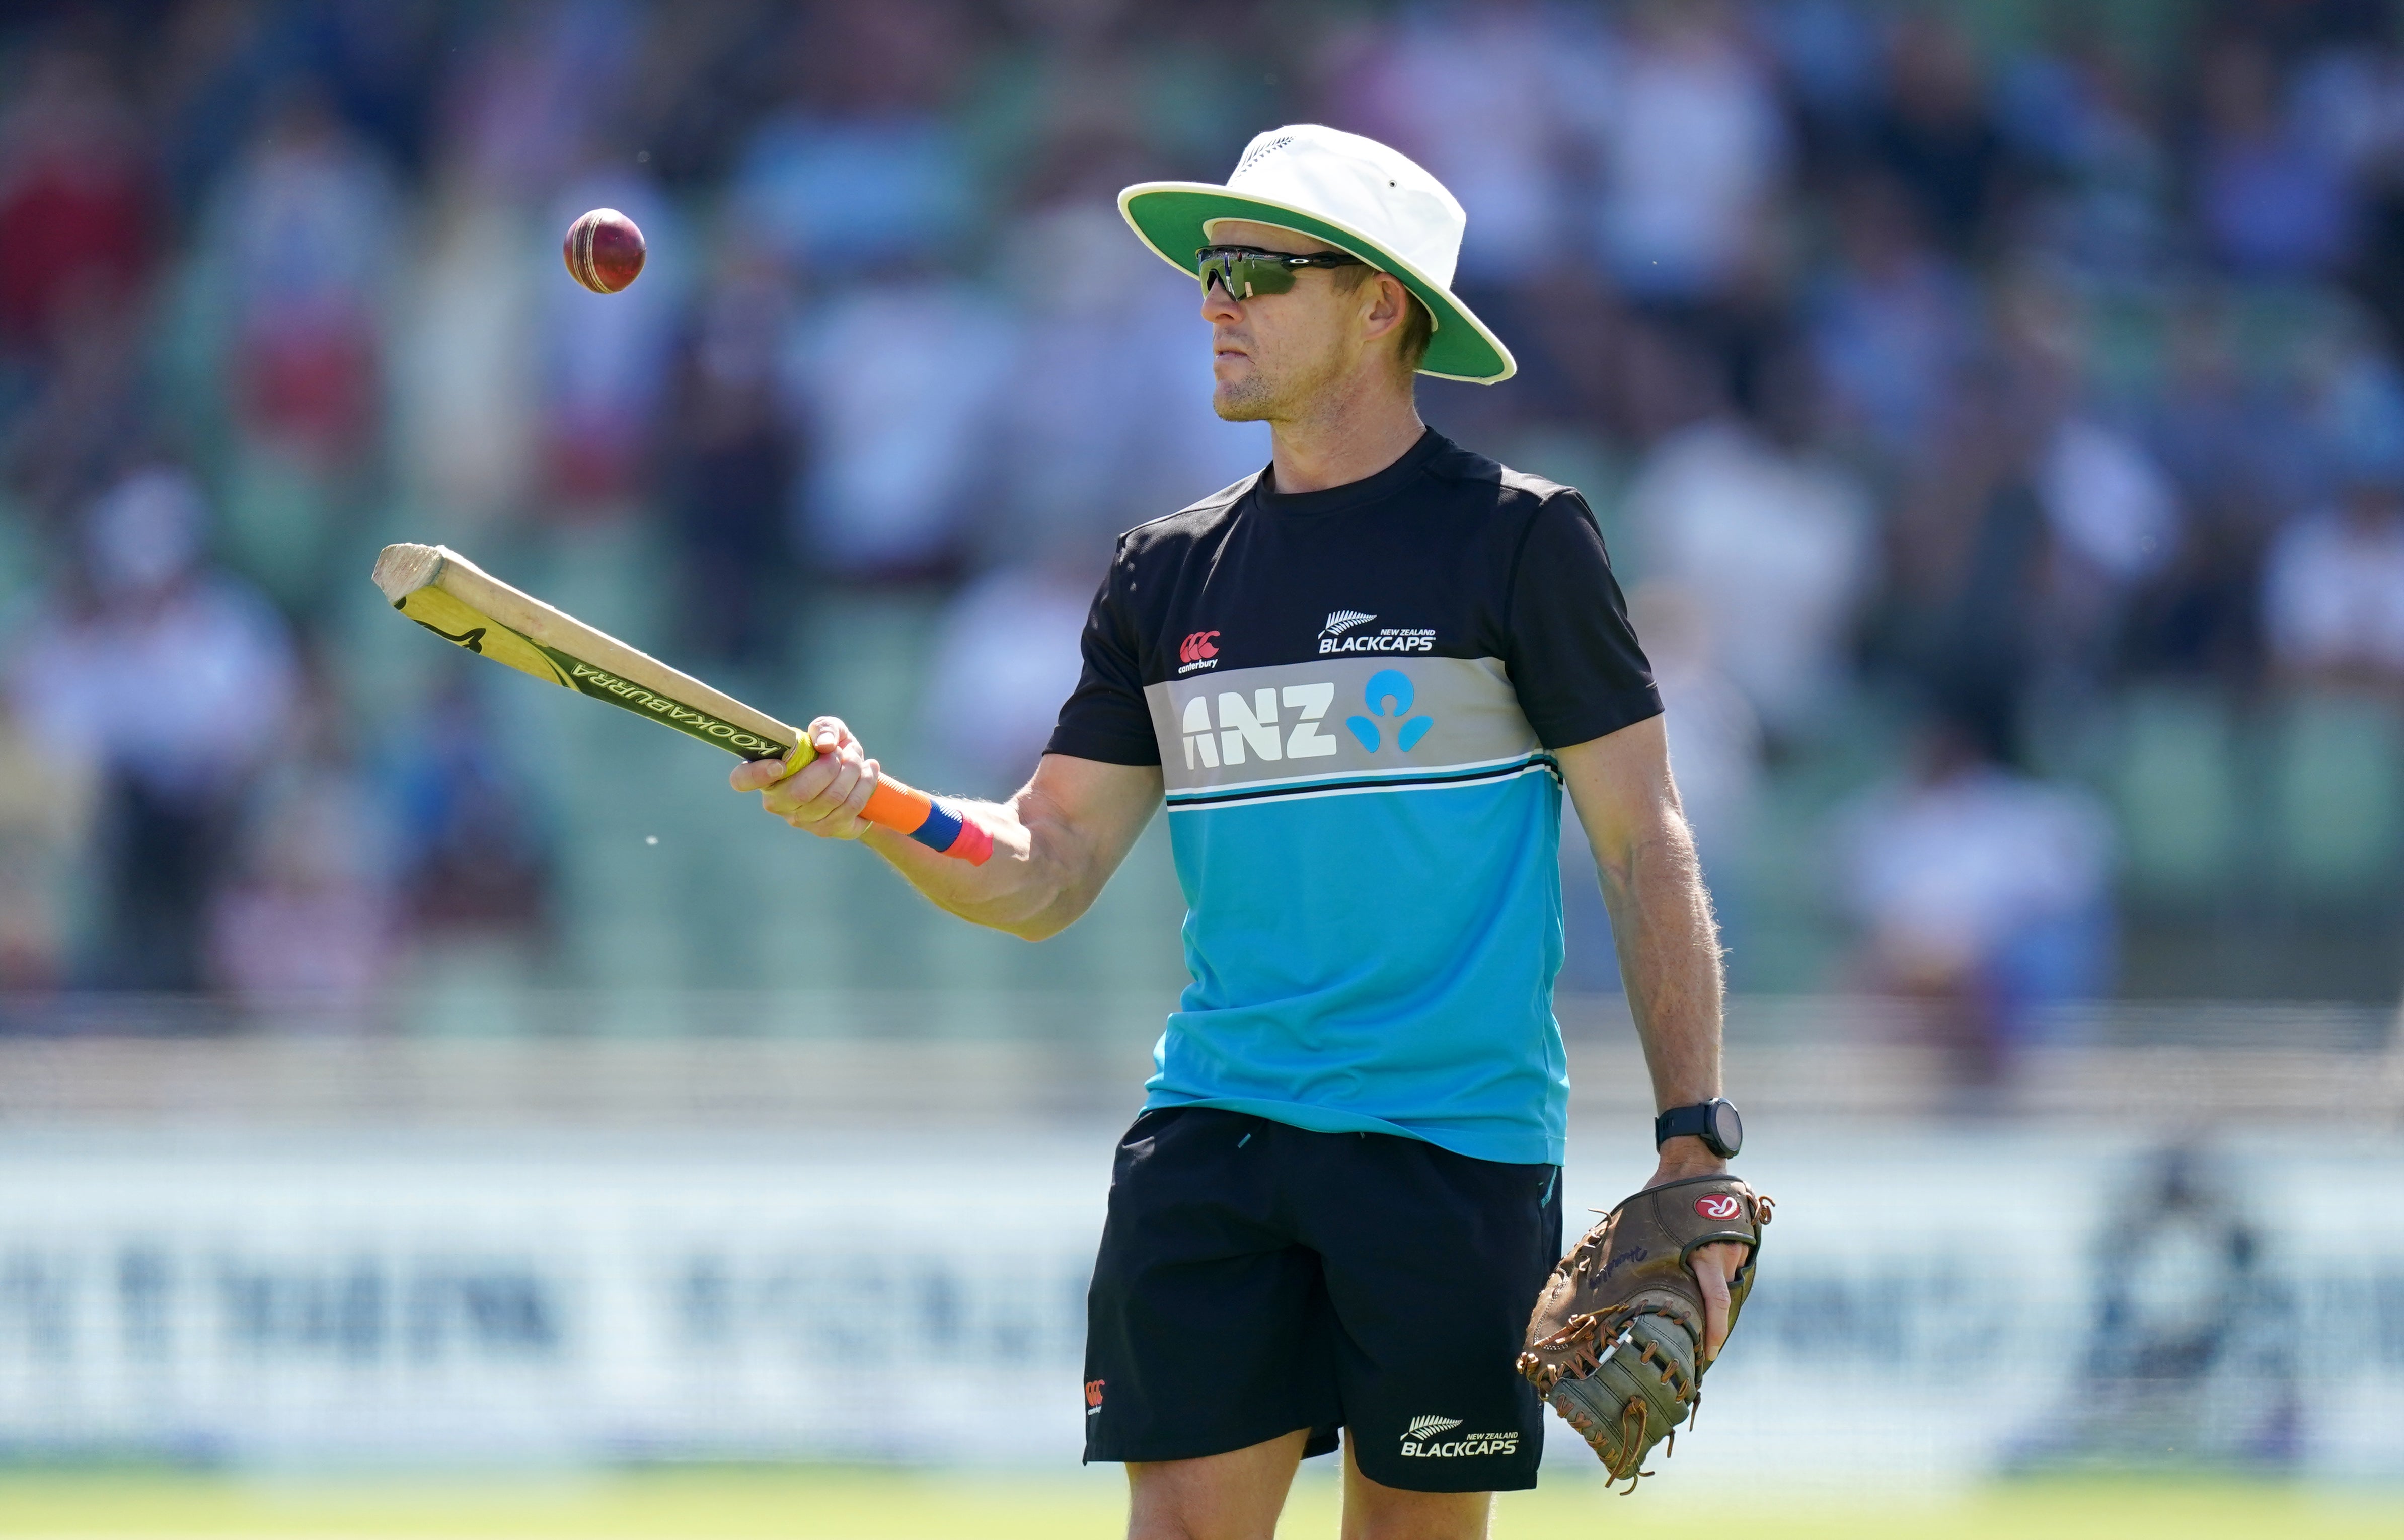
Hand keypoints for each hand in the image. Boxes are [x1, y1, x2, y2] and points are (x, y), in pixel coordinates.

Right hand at [729, 716, 879, 839]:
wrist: (856, 778)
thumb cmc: (831, 750)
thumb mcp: (828, 730)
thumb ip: (825, 727)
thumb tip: (825, 745)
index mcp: (766, 773)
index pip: (742, 780)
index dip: (756, 774)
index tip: (779, 765)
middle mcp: (777, 801)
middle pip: (801, 791)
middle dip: (833, 766)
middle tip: (846, 751)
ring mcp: (800, 820)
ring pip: (831, 799)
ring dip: (853, 773)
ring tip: (859, 758)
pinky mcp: (826, 830)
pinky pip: (850, 809)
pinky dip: (866, 785)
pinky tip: (870, 771)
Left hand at [1645, 1139, 1750, 1364]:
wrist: (1694, 1159)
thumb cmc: (1665, 1192)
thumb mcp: (1650, 1223)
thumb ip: (1645, 1251)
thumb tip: (1605, 1274)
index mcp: (1702, 1253)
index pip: (1715, 1303)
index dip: (1714, 1333)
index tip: (1707, 1355)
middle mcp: (1723, 1253)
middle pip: (1722, 1301)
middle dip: (1714, 1327)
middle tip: (1699, 1350)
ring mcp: (1736, 1245)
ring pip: (1726, 1284)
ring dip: (1711, 1297)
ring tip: (1694, 1310)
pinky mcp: (1742, 1238)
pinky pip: (1730, 1267)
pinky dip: (1718, 1277)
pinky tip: (1704, 1279)